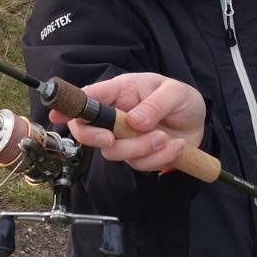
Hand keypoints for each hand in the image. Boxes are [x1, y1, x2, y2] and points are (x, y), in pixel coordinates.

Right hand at [48, 72, 206, 171]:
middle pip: (87, 131)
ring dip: (141, 148)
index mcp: (120, 92)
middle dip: (96, 138)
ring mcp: (125, 138)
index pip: (88, 99)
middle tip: (112, 138)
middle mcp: (117, 116)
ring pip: (114, 152)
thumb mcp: (175, 93)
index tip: (57, 115)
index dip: (69, 107)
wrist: (199, 124)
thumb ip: (155, 104)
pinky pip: (139, 164)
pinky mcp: (137, 156)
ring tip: (166, 138)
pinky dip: (159, 158)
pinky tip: (177, 146)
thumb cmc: (182, 100)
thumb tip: (135, 121)